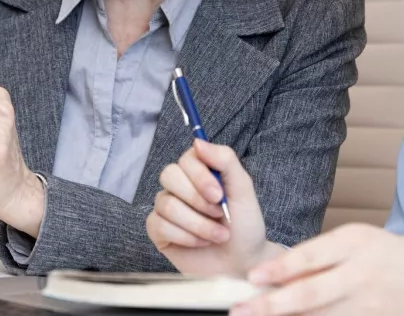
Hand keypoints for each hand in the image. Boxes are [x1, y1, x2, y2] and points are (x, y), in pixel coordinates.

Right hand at [147, 139, 282, 277]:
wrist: (242, 263)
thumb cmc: (244, 226)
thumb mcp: (243, 189)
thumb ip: (224, 160)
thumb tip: (197, 141)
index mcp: (199, 171)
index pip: (187, 158)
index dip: (200, 175)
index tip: (219, 195)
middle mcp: (179, 186)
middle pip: (169, 175)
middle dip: (197, 200)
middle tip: (220, 214)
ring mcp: (166, 207)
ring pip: (166, 204)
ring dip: (198, 223)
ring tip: (218, 234)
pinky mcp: (158, 230)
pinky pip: (159, 225)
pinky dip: (185, 236)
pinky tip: (201, 242)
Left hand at [232, 224, 403, 315]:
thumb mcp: (372, 243)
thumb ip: (333, 255)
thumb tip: (286, 272)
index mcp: (360, 241)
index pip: (310, 255)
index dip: (279, 269)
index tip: (253, 278)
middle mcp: (364, 272)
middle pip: (310, 293)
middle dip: (270, 304)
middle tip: (241, 310)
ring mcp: (374, 304)